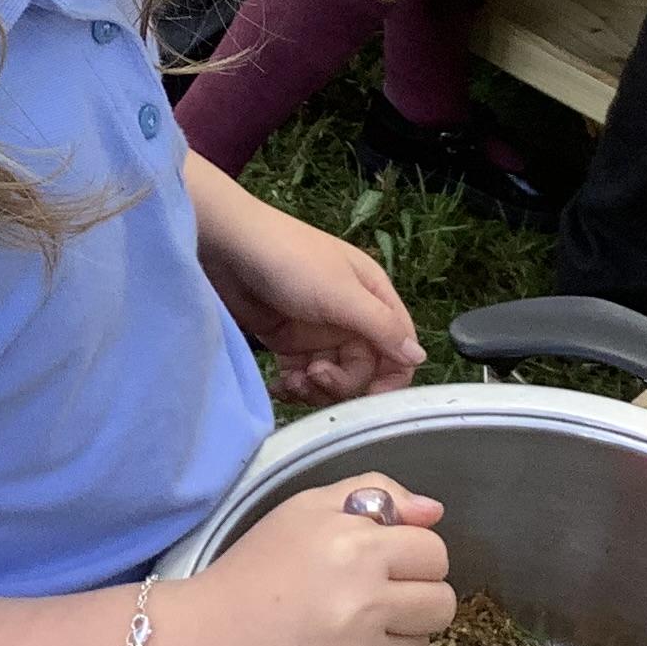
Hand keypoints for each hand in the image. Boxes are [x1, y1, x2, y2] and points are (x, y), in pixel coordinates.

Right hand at [162, 477, 456, 645]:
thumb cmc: (253, 572)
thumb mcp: (304, 511)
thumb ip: (374, 493)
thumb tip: (433, 512)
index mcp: (357, 550)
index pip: (435, 553)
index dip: (411, 555)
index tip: (382, 563)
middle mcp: (367, 609)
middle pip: (442, 604)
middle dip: (415, 597)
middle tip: (371, 599)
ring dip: (393, 637)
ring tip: (341, 632)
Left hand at [193, 159, 422, 401]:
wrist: (227, 247)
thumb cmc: (290, 260)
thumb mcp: (341, 293)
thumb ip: (381, 327)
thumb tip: (420, 359)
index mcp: (373, 297)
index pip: (398, 347)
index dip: (391, 377)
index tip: (372, 398)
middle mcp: (350, 316)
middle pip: (364, 370)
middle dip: (342, 383)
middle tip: (314, 376)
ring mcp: (318, 330)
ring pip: (332, 378)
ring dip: (315, 389)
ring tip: (291, 382)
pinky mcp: (287, 341)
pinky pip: (301, 376)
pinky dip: (293, 387)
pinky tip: (278, 386)